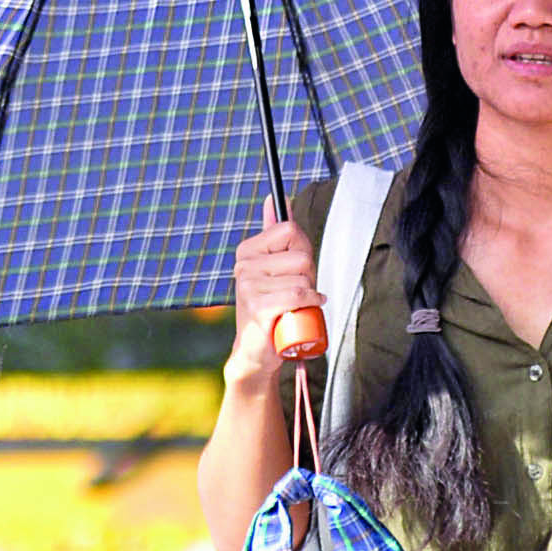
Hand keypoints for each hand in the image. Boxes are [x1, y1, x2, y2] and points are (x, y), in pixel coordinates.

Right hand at [224, 214, 323, 388]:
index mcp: (247, 251)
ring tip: (293, 308)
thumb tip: (276, 198)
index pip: (290, 230)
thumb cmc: (271, 308)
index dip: (303, 252)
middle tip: (295, 295)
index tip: (294, 270)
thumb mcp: (274, 267)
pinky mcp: (258, 307)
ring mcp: (248, 286)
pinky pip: (298, 296)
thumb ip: (275, 231)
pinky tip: (301, 314)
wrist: (256, 352)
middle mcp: (244, 266)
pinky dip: (308, 306)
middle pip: (301, 256)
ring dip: (308, 296)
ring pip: (302, 279)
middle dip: (308, 277)